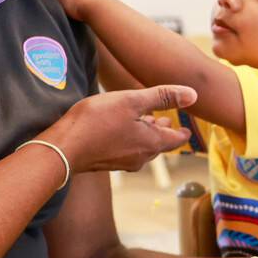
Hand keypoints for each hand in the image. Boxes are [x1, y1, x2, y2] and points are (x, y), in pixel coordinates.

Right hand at [40, 85, 196, 173]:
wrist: (63, 148)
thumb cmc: (97, 121)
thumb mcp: (132, 101)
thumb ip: (163, 97)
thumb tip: (194, 95)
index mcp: (152, 143)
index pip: (176, 138)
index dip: (182, 131)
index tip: (186, 126)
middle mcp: (141, 157)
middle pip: (159, 144)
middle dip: (163, 130)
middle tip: (165, 118)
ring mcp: (123, 162)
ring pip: (142, 148)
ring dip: (146, 134)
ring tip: (144, 121)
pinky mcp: (107, 163)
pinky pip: (126, 151)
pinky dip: (130, 139)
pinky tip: (120, 130)